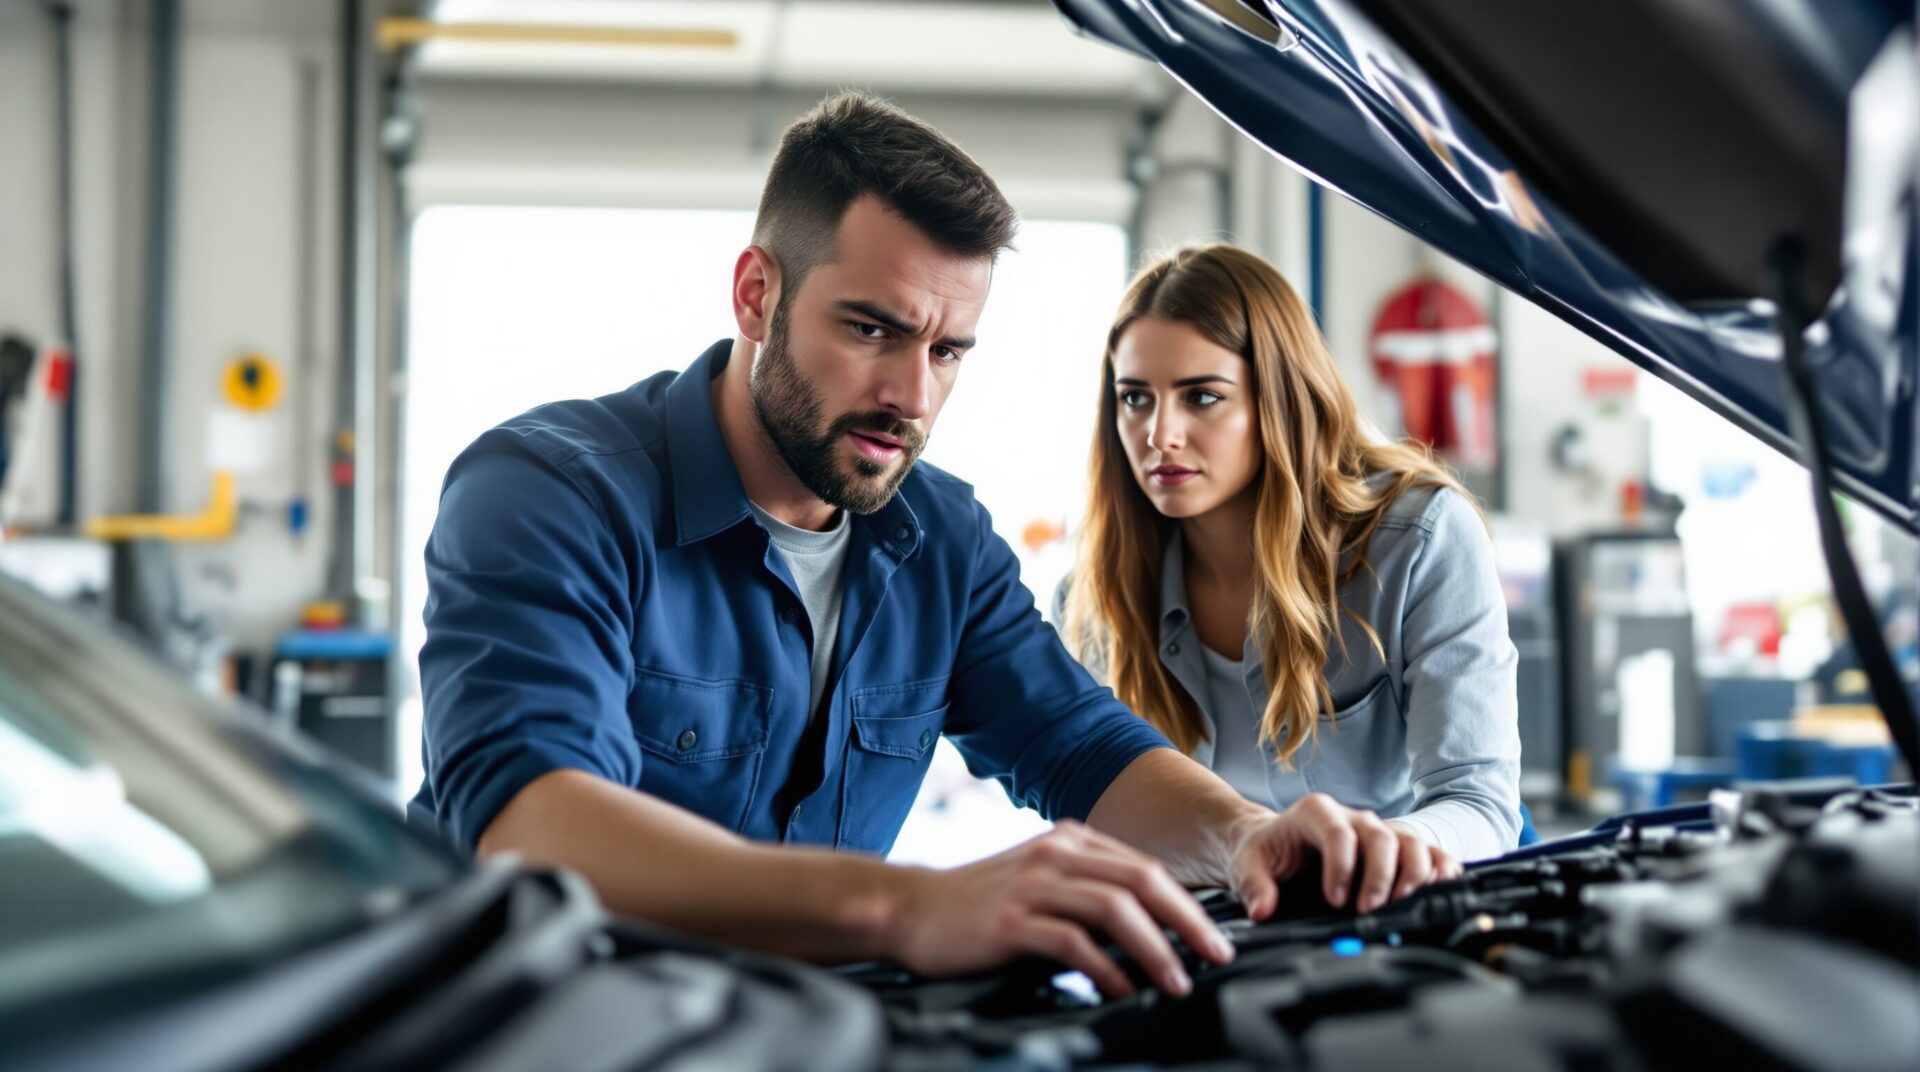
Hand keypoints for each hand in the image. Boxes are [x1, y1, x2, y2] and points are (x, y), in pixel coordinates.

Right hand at [885, 820, 1235, 998]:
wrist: (910, 908)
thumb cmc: (979, 904)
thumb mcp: (1040, 880)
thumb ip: (1086, 890)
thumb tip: (1150, 927)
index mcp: (1071, 840)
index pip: (1146, 867)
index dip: (1188, 903)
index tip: (1215, 937)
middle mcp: (1056, 853)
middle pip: (1143, 880)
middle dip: (1188, 921)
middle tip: (1217, 956)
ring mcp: (1033, 884)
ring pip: (1115, 908)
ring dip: (1156, 948)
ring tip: (1176, 981)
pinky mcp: (1011, 920)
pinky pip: (1073, 942)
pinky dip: (1107, 969)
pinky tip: (1121, 992)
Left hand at [1224, 794, 1460, 919]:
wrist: (1273, 843)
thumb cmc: (1264, 851)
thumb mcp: (1246, 864)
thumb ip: (1253, 885)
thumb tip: (1263, 909)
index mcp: (1316, 812)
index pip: (1338, 832)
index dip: (1342, 867)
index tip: (1335, 901)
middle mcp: (1352, 817)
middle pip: (1381, 836)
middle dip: (1381, 875)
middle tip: (1370, 910)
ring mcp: (1376, 831)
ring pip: (1410, 841)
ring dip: (1415, 874)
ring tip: (1405, 904)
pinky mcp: (1394, 848)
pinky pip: (1426, 851)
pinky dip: (1439, 868)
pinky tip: (1444, 885)